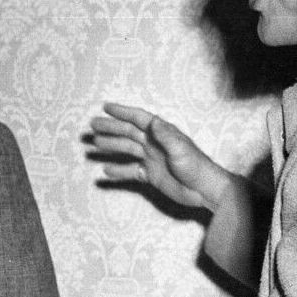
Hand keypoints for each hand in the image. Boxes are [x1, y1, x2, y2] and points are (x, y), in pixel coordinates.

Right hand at [88, 102, 231, 212]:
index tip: (106, 107)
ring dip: (111, 146)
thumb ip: (166, 136)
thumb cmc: (196, 167)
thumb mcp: (181, 149)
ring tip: (95, 145)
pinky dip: (118, 171)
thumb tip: (153, 121)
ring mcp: (151, 159)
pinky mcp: (151, 175)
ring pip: (127, 150)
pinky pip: (130, 171)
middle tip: (93, 126)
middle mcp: (154, 144)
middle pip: (128, 133)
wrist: (204, 190)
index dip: (122, 112)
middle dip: (111, 128)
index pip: (139, 119)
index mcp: (161, 134)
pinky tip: (106, 171)